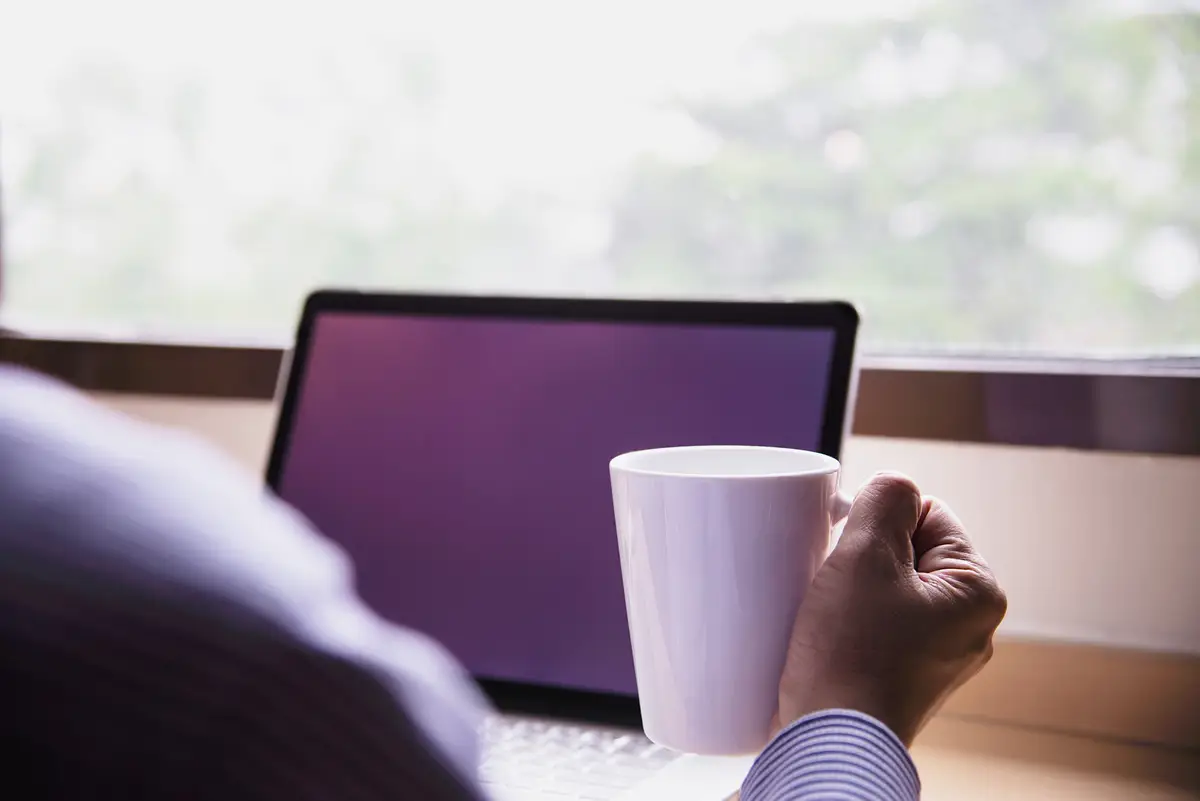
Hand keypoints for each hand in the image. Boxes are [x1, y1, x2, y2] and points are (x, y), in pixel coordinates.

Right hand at [775, 473, 1006, 745]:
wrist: (829, 742)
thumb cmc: (851, 656)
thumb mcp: (865, 555)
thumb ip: (886, 500)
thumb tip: (896, 484)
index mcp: (978, 592)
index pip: (926, 513)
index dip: (879, 519)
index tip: (848, 550)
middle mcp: (969, 626)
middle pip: (905, 549)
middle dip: (862, 555)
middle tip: (835, 583)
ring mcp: (937, 655)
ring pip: (886, 587)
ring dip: (851, 588)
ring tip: (829, 612)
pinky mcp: (903, 676)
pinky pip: (876, 624)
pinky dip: (849, 621)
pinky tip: (828, 635)